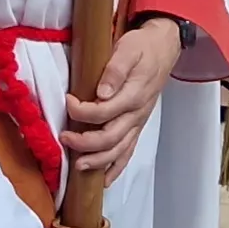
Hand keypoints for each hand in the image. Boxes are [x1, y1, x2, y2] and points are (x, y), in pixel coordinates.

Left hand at [60, 18, 187, 183]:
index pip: (103, 112)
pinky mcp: (137, 126)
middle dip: (85, 143)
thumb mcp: (128, 48)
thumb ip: (116, 69)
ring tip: (78, 166)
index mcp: (133, 95)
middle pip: (110, 138)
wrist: (164, 48)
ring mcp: (138, 122)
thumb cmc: (142, 47)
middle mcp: (136, 114)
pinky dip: (116, 168)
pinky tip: (103, 180)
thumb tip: (102, 92)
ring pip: (119, 151)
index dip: (82, 111)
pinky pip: (128, 152)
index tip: (67, 101)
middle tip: (64, 137)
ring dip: (98, 162)